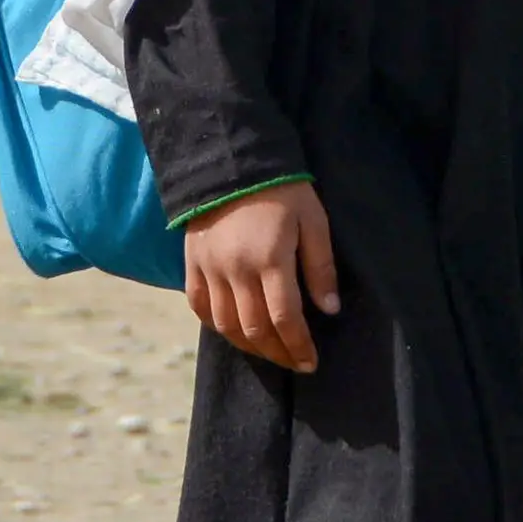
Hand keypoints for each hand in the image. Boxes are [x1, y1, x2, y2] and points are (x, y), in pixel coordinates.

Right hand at [180, 182, 338, 373]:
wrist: (231, 160)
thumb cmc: (281, 188)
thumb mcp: (313, 220)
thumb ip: (320, 266)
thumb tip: (330, 309)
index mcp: (270, 260)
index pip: (285, 318)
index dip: (299, 345)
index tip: (311, 362)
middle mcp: (236, 271)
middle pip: (255, 328)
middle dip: (277, 352)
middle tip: (295, 362)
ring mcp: (210, 268)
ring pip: (225, 324)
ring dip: (249, 346)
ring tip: (269, 352)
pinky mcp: (192, 262)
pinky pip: (199, 306)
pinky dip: (216, 325)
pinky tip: (233, 331)